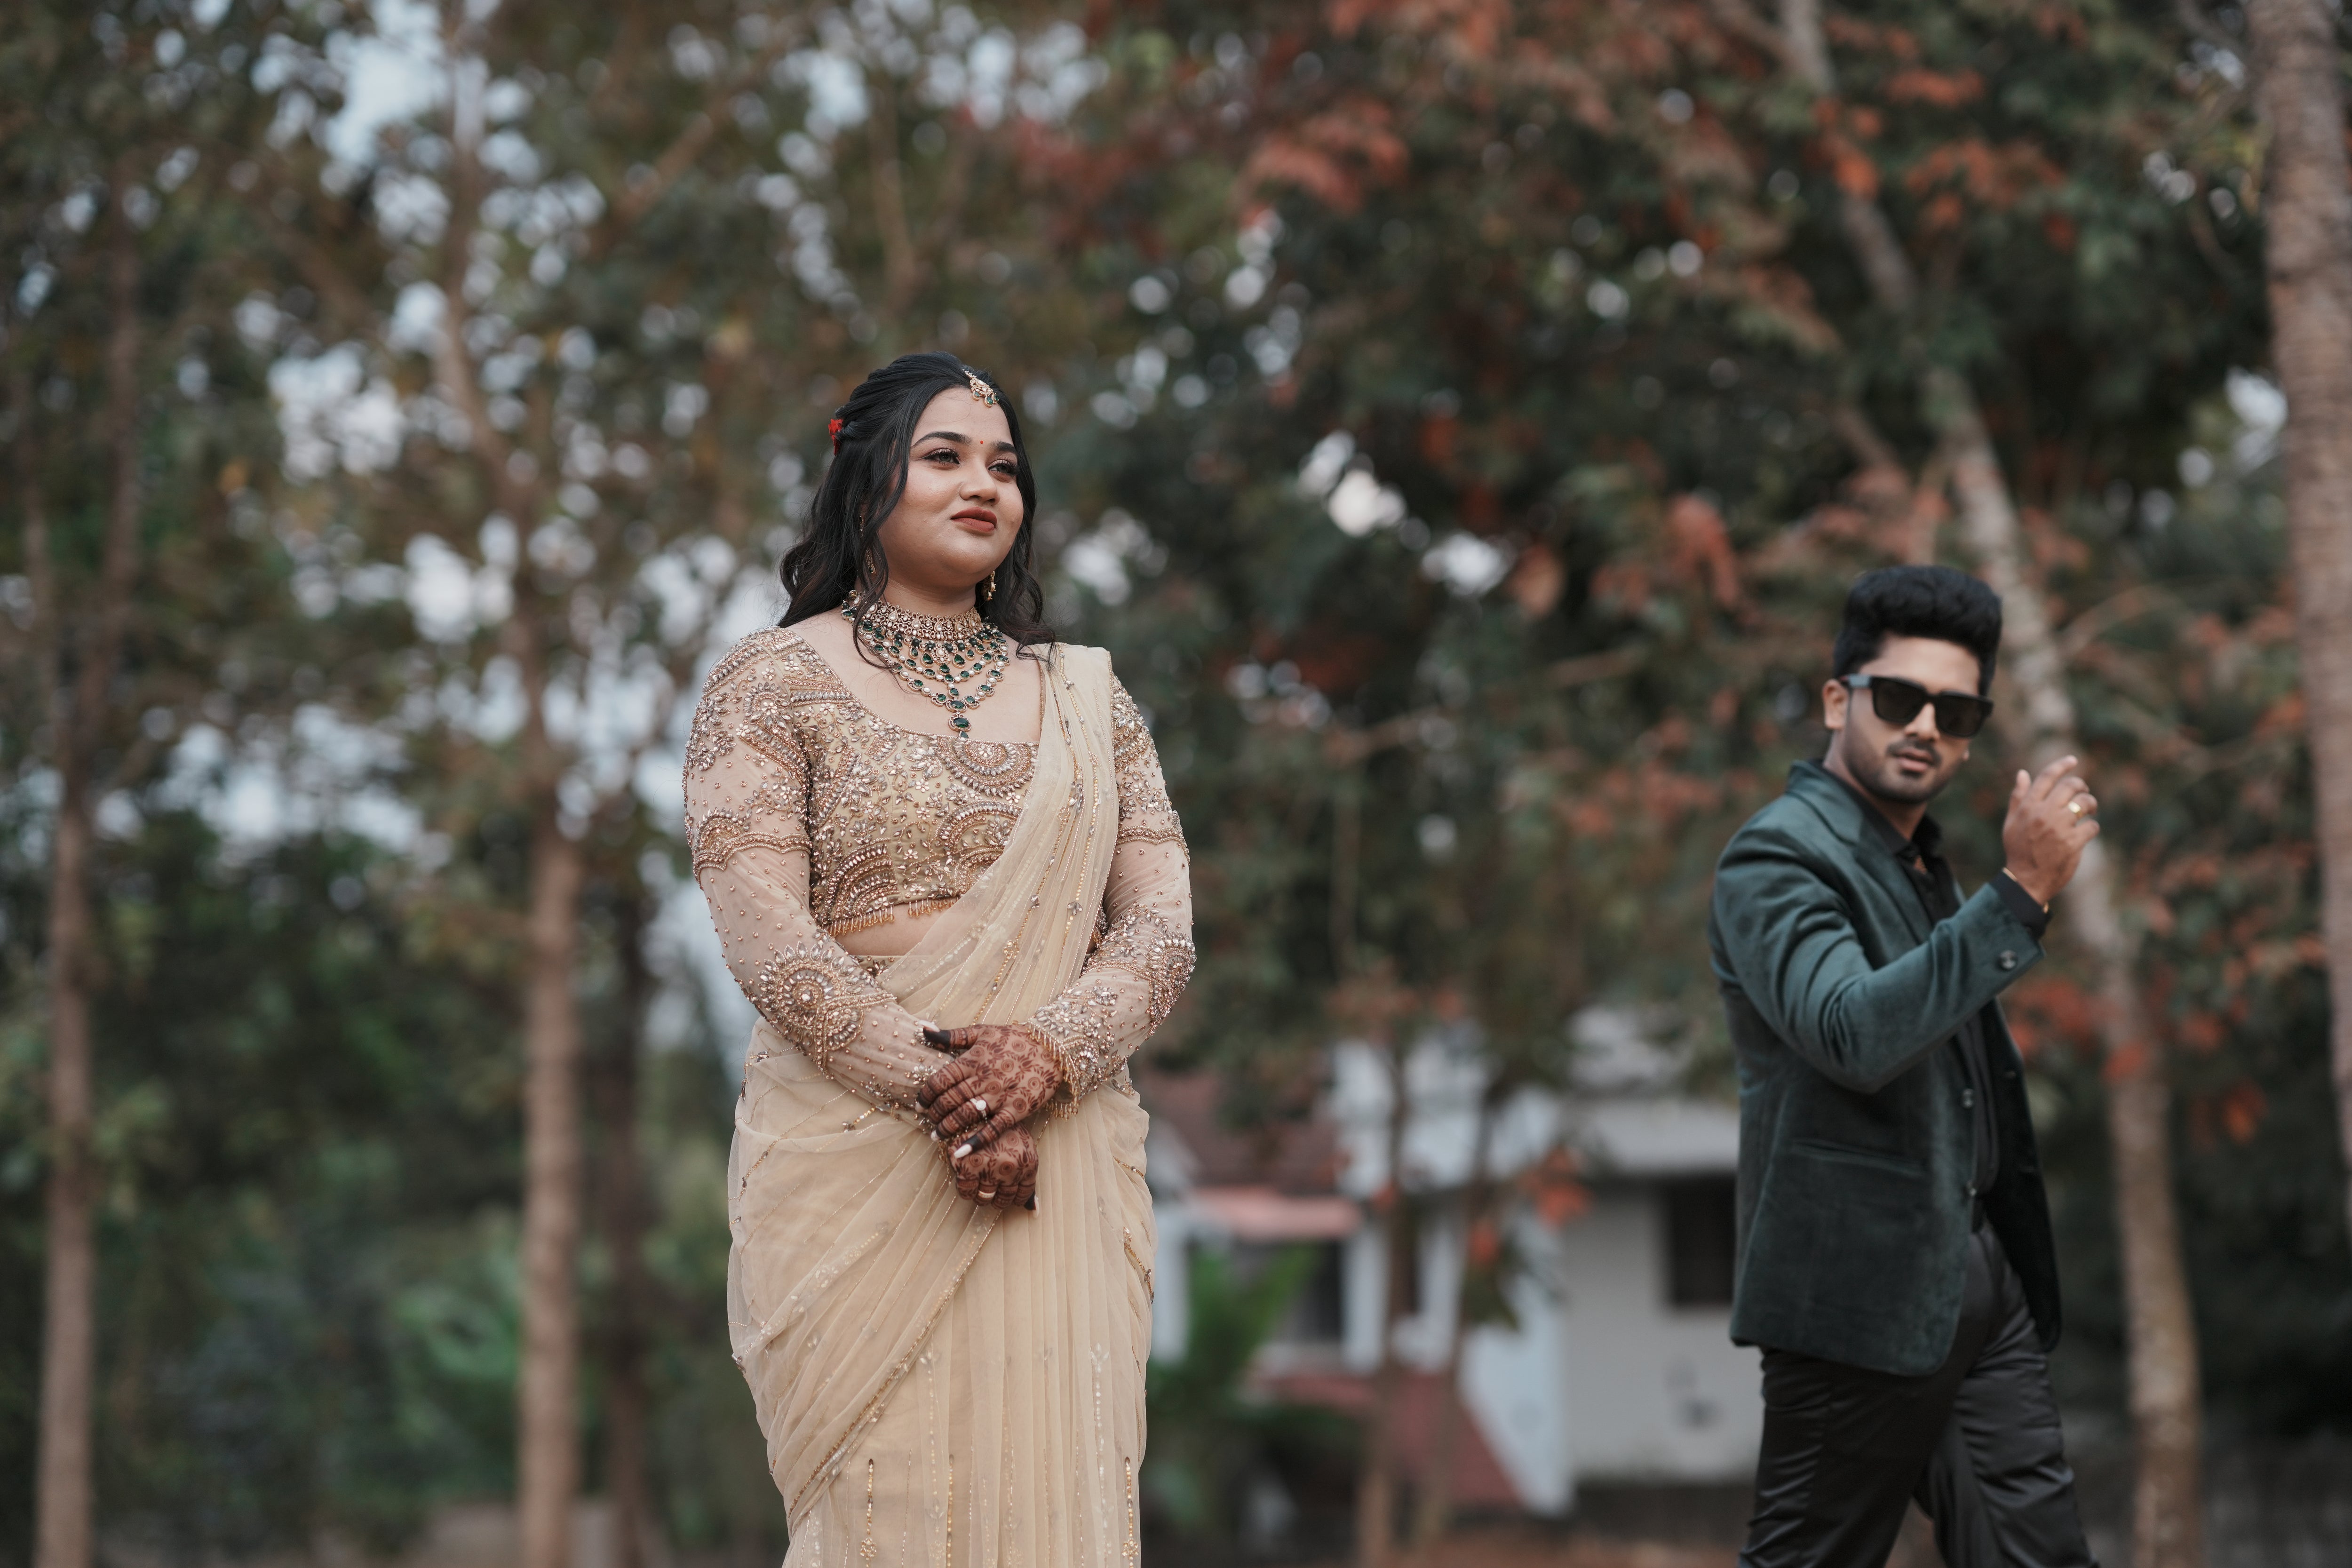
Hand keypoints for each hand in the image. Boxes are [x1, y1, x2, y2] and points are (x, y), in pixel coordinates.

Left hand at [917, 1023, 1061, 1151]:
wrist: (1051, 1046)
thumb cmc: (1014, 1039)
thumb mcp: (982, 1031)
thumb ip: (951, 1035)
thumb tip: (923, 1029)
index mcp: (973, 1060)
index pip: (940, 1080)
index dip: (926, 1095)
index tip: (919, 1104)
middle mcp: (983, 1079)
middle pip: (949, 1100)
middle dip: (934, 1114)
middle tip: (927, 1122)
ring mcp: (1000, 1095)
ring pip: (966, 1115)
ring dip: (948, 1128)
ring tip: (937, 1136)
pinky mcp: (1016, 1109)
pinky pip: (993, 1129)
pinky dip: (975, 1141)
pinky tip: (960, 1152)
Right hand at [951, 1124, 1037, 1210]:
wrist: (979, 1105)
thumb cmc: (1004, 1126)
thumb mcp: (1023, 1147)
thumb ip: (1027, 1176)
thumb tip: (1034, 1210)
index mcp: (1028, 1164)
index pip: (1022, 1195)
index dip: (1013, 1198)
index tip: (1006, 1195)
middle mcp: (1010, 1170)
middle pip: (1002, 1201)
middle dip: (996, 1199)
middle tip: (990, 1191)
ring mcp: (988, 1170)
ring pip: (984, 1199)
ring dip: (981, 1196)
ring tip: (978, 1184)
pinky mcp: (967, 1167)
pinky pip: (966, 1191)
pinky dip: (966, 1190)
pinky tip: (966, 1180)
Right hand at [2001, 754, 2099, 905]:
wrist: (2025, 880)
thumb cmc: (2019, 850)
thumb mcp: (2012, 822)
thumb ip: (2018, 797)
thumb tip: (2022, 773)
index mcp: (2028, 807)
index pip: (2046, 777)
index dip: (2062, 765)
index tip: (2074, 760)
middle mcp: (2043, 813)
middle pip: (2070, 786)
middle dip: (2082, 787)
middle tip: (2084, 793)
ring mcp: (2058, 827)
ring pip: (2084, 803)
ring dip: (2091, 805)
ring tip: (2090, 812)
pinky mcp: (2072, 842)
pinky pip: (2092, 826)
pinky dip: (2092, 828)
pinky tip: (2086, 833)